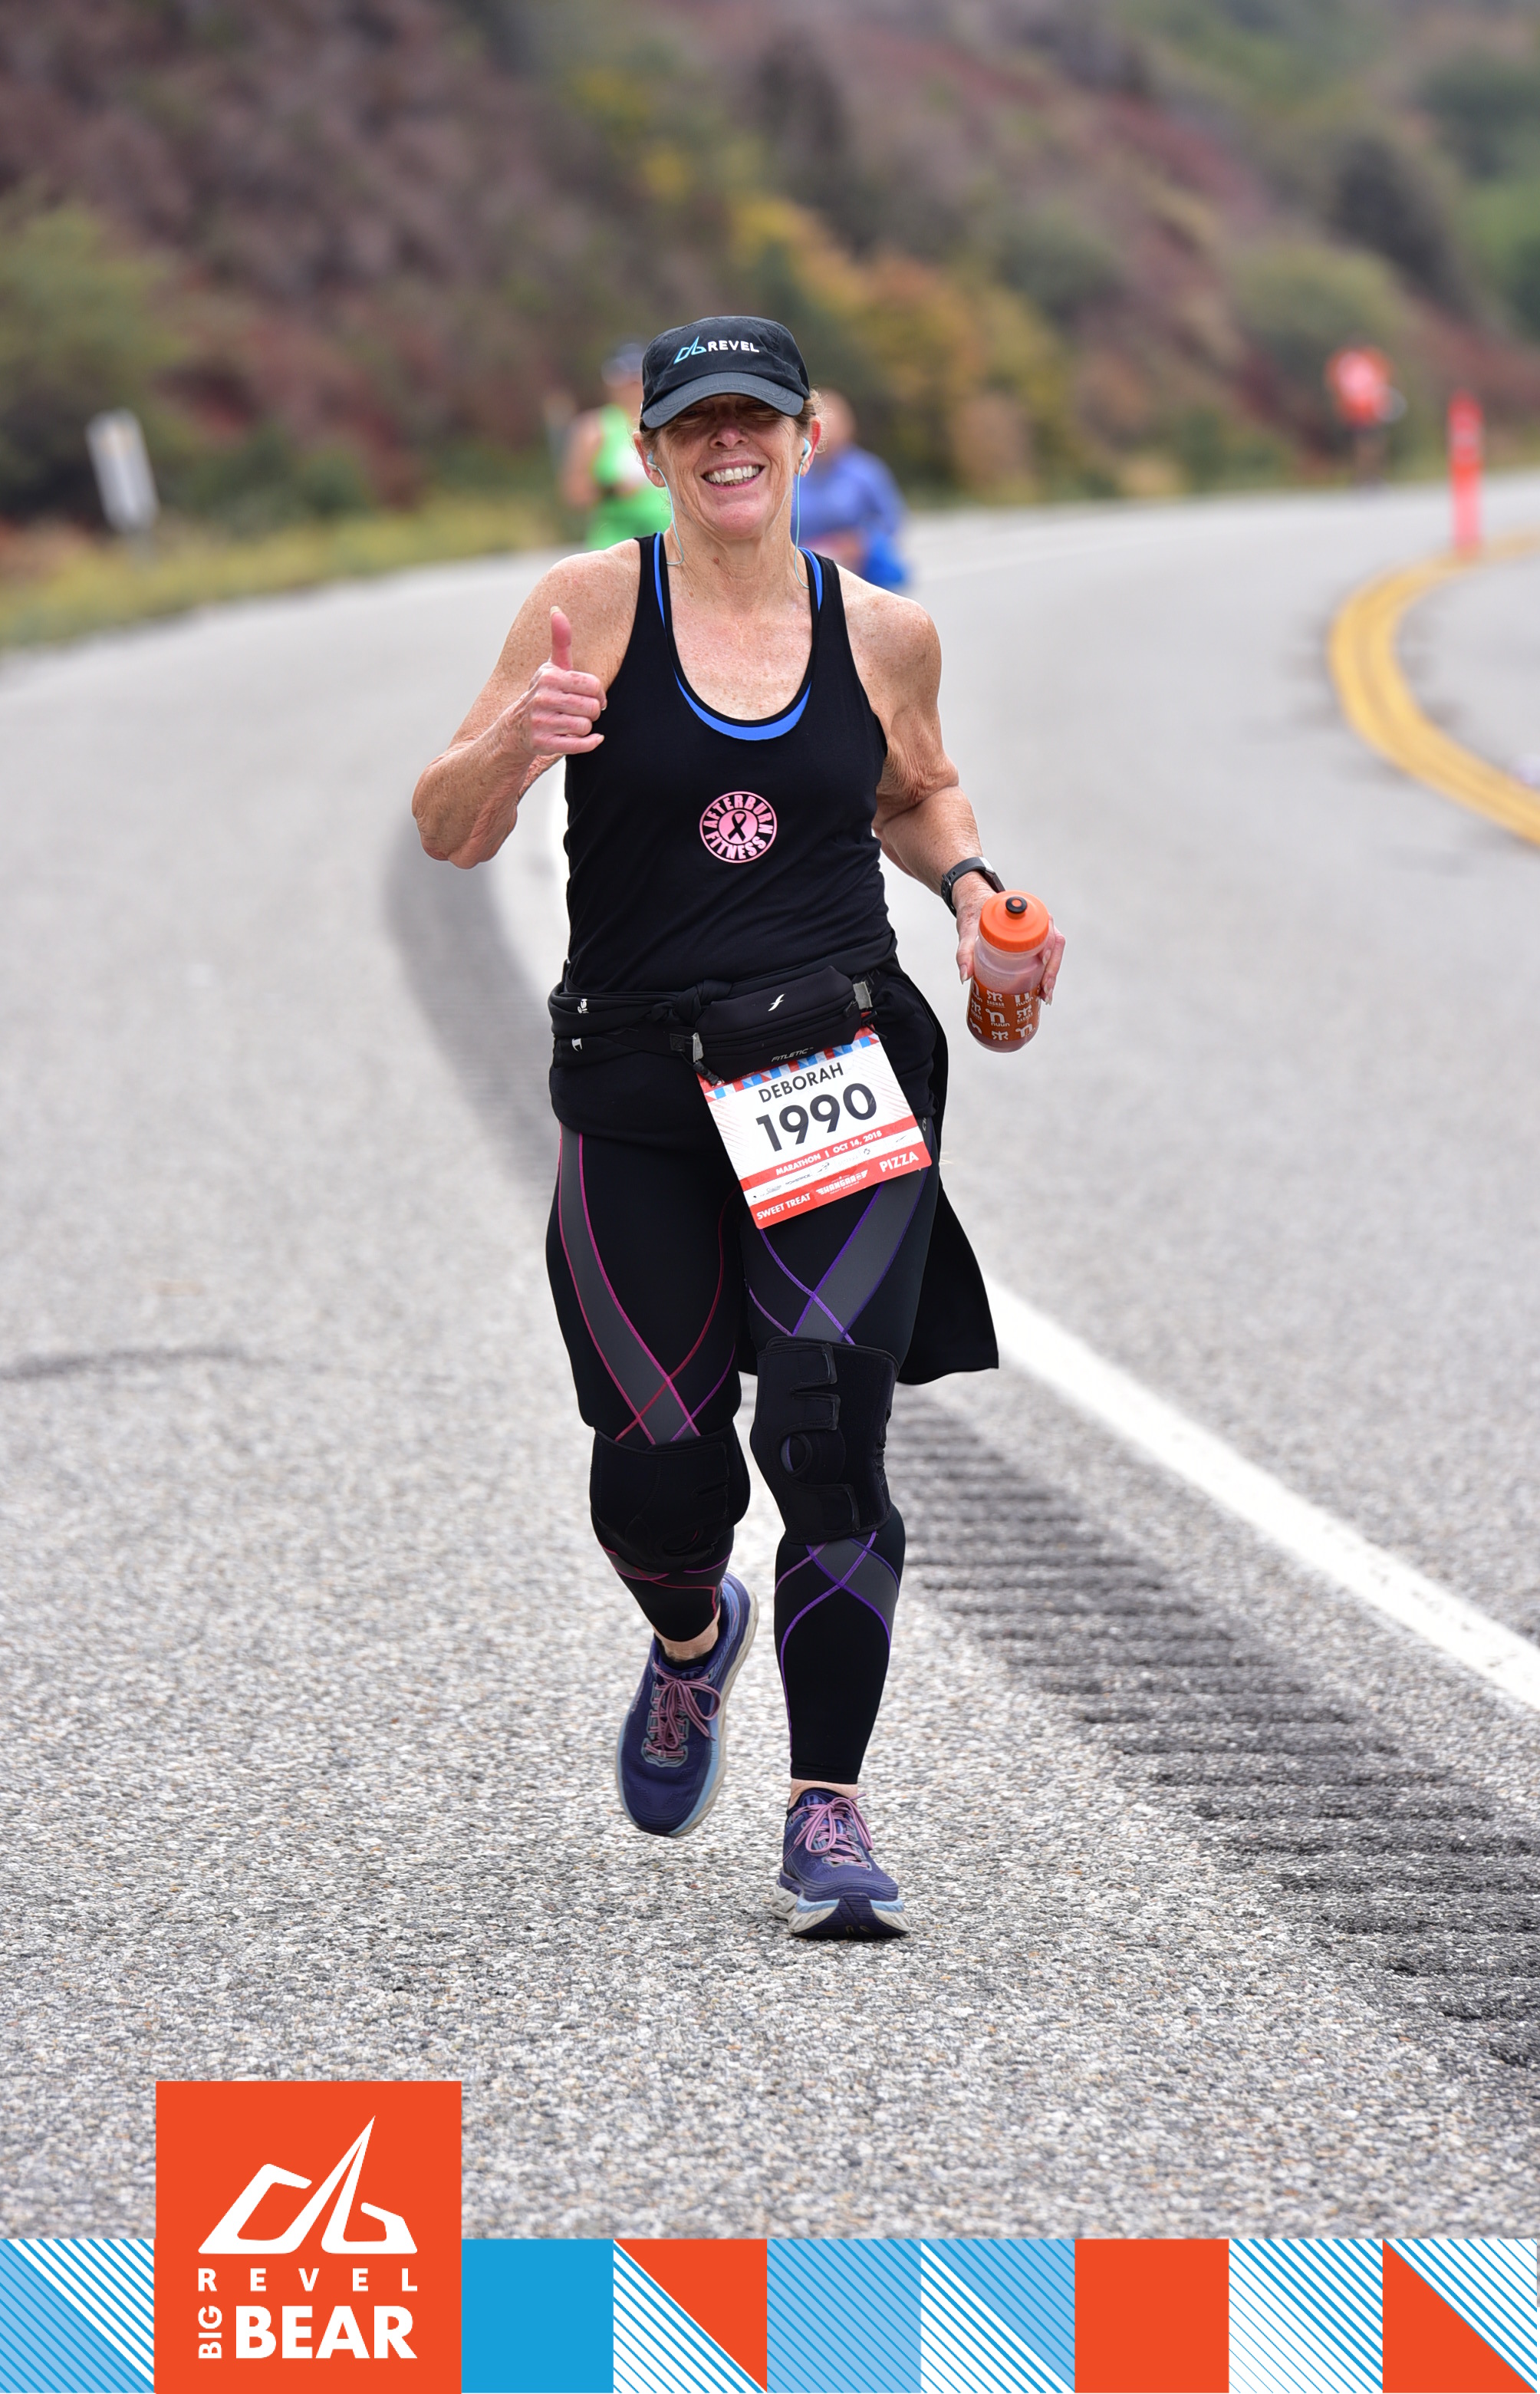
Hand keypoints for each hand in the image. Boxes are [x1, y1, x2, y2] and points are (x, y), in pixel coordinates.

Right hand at [495, 606, 604, 775]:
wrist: (517, 728)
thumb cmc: (543, 694)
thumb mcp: (551, 667)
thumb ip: (560, 640)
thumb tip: (556, 609)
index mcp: (548, 677)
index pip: (592, 685)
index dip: (597, 693)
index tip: (590, 696)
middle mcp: (542, 698)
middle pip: (591, 708)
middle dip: (591, 712)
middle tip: (580, 712)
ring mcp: (541, 722)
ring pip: (585, 726)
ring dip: (585, 727)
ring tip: (572, 723)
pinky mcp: (542, 744)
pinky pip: (579, 745)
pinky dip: (589, 743)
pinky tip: (591, 738)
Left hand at [954, 884, 1064, 999]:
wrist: (974, 907)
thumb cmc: (974, 914)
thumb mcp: (967, 931)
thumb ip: (965, 952)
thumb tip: (965, 975)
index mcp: (1022, 911)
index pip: (1044, 924)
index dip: (1047, 943)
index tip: (1043, 960)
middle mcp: (1035, 918)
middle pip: (1054, 941)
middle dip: (1052, 967)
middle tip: (1044, 988)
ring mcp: (1037, 930)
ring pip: (1053, 950)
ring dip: (1051, 973)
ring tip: (1044, 994)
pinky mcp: (1034, 941)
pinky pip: (1047, 955)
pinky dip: (1046, 973)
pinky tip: (1042, 990)